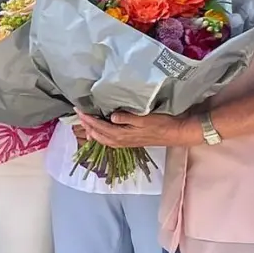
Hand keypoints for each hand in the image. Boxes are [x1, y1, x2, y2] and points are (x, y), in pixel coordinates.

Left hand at [73, 112, 200, 148]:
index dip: (87, 118)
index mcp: (121, 135)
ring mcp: (125, 143)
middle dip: (86, 125)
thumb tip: (111, 117)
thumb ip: (127, 118)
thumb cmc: (161, 123)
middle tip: (79, 114)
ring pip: (103, 139)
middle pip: (97, 134)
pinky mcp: (129, 142)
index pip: (99, 126)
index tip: (78, 110)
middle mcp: (120, 141)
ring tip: (85, 123)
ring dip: (92, 131)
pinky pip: (109, 140)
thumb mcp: (144, 118)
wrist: (175, 133)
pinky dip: (101, 136)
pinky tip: (100, 132)